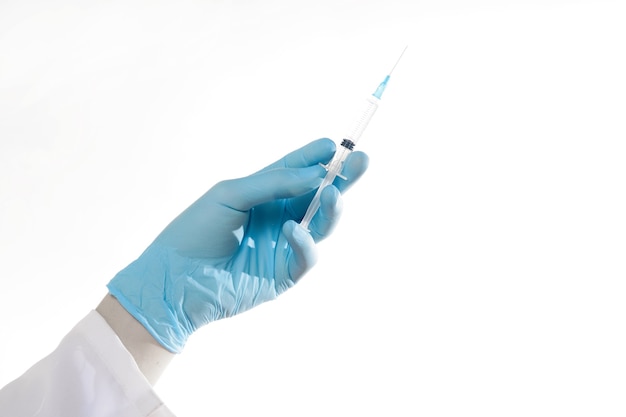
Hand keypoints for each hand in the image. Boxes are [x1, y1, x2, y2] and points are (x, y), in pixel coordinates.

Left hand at [107, 138, 368, 351]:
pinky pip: (306, 256)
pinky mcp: (284, 274)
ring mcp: (284, 245)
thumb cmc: (195, 231)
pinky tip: (294, 228)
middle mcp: (279, 217)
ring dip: (331, 208)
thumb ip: (275, 182)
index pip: (298, 171)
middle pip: (319, 195)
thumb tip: (319, 175)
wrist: (173, 278)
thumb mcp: (231, 193)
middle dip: (343, 179)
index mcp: (265, 194)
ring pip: (321, 225)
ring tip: (334, 193)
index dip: (317, 157)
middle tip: (363, 161)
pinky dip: (304, 241)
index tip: (335, 144)